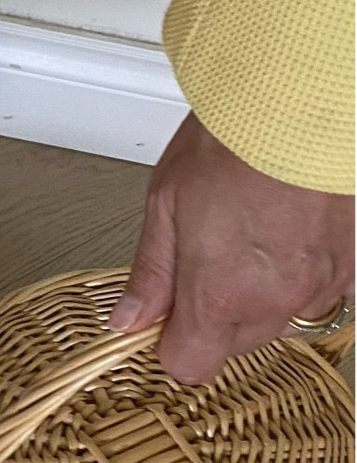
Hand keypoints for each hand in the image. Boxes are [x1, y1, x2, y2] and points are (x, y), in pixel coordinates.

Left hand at [110, 114, 353, 382]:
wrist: (301, 96)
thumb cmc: (233, 137)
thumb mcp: (167, 203)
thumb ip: (152, 273)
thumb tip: (129, 319)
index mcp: (218, 295)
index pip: (190, 365)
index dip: (173, 341)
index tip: (169, 312)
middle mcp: (274, 301)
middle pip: (236, 345)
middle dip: (217, 314)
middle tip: (212, 255)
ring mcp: (322, 285)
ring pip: (282, 320)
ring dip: (264, 296)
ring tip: (256, 236)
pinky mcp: (354, 265)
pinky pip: (325, 294)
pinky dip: (306, 277)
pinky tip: (293, 236)